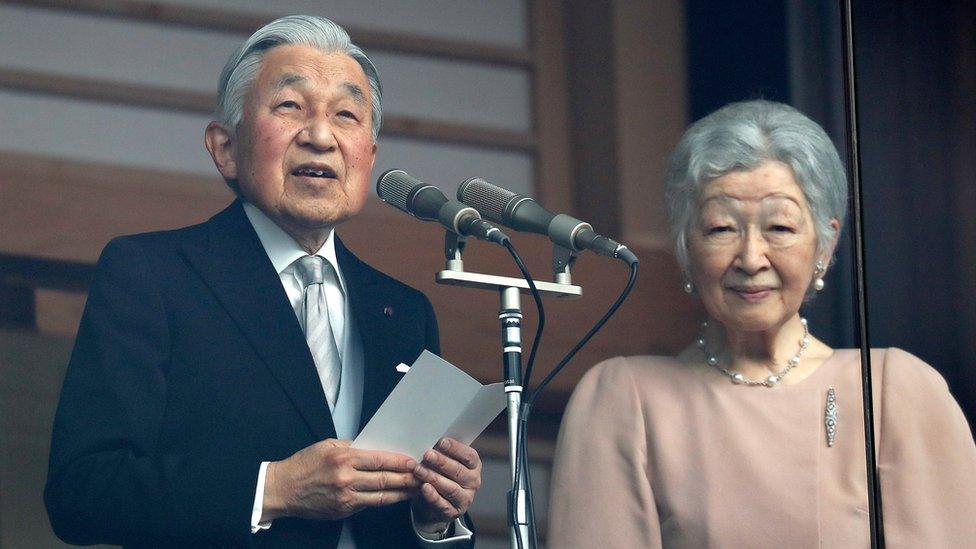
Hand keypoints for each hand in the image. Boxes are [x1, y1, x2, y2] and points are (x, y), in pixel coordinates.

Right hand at [263, 439, 419, 521]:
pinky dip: (384, 500)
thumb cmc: (304, 464)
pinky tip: (395, 496)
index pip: (379, 460)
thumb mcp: (327, 446)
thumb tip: (374, 447)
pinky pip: (369, 504)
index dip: (399, 461)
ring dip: (401, 493)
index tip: (413, 461)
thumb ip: (351, 446)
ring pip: (381, 496)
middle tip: (423, 476)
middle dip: (407, 478)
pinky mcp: (343, 510)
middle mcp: (346, 478)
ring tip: (416, 488)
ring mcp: (345, 497)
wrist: (283, 489)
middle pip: (385, 479)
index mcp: (343, 458)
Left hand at [410, 438, 482, 533]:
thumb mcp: (443, 462)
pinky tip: (424, 487)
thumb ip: (441, 452)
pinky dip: (433, 496)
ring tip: (419, 470)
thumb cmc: (439, 474)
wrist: (433, 503)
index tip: (441, 442)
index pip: (469, 456)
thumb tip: (430, 438)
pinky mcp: (453, 512)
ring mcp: (465, 498)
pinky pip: (443, 504)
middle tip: (427, 455)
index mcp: (474, 466)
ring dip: (434, 478)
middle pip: (459, 471)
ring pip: (451, 488)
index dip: (455, 448)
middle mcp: (473, 482)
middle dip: (442, 462)